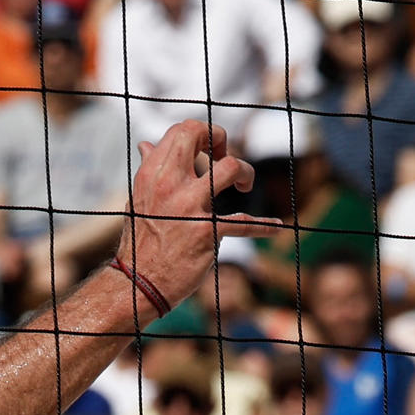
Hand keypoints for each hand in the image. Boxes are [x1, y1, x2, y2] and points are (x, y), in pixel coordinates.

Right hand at [115, 118, 253, 312]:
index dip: (203, 132)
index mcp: (152, 173)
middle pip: (199, 134)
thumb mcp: (138, 201)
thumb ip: (149, 171)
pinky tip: (277, 227)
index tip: (209, 149)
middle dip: (220, 137)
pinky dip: (265, 226)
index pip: (181, 130)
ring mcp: (188, 207)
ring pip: (230, 168)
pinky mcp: (206, 233)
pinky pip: (245, 223)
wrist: (137, 284)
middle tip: (225, 156)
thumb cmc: (139, 242)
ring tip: (245, 186)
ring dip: (246, 173)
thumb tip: (146, 144)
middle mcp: (169, 184)